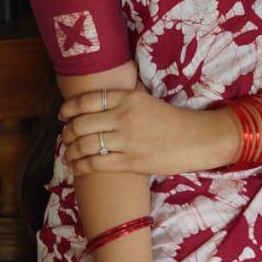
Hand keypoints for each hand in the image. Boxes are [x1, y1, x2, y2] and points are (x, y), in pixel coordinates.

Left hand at [58, 82, 237, 176]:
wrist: (198, 139)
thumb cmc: (173, 120)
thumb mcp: (149, 100)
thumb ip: (127, 96)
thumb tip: (106, 93)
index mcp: (128, 98)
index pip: (87, 100)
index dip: (69, 109)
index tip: (63, 115)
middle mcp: (124, 116)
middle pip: (81, 123)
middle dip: (67, 132)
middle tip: (65, 137)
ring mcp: (127, 140)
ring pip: (85, 145)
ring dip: (70, 151)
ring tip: (68, 154)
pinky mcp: (131, 162)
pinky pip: (95, 164)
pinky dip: (80, 166)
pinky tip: (76, 168)